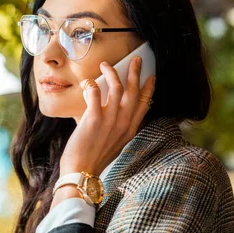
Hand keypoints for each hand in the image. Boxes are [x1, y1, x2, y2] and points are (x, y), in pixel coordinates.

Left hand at [58, 56, 155, 183]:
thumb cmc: (93, 158)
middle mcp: (123, 123)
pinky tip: (87, 82)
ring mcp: (110, 120)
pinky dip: (91, 84)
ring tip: (106, 65)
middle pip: (134, 92)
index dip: (149, 89)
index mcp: (130, 130)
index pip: (145, 105)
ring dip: (112, 73)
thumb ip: (116, 127)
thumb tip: (107, 107)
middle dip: (136, 72)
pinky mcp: (94, 119)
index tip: (151, 77)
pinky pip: (95, 93)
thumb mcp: (114, 143)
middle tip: (135, 60)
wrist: (82, 172)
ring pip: (118, 88)